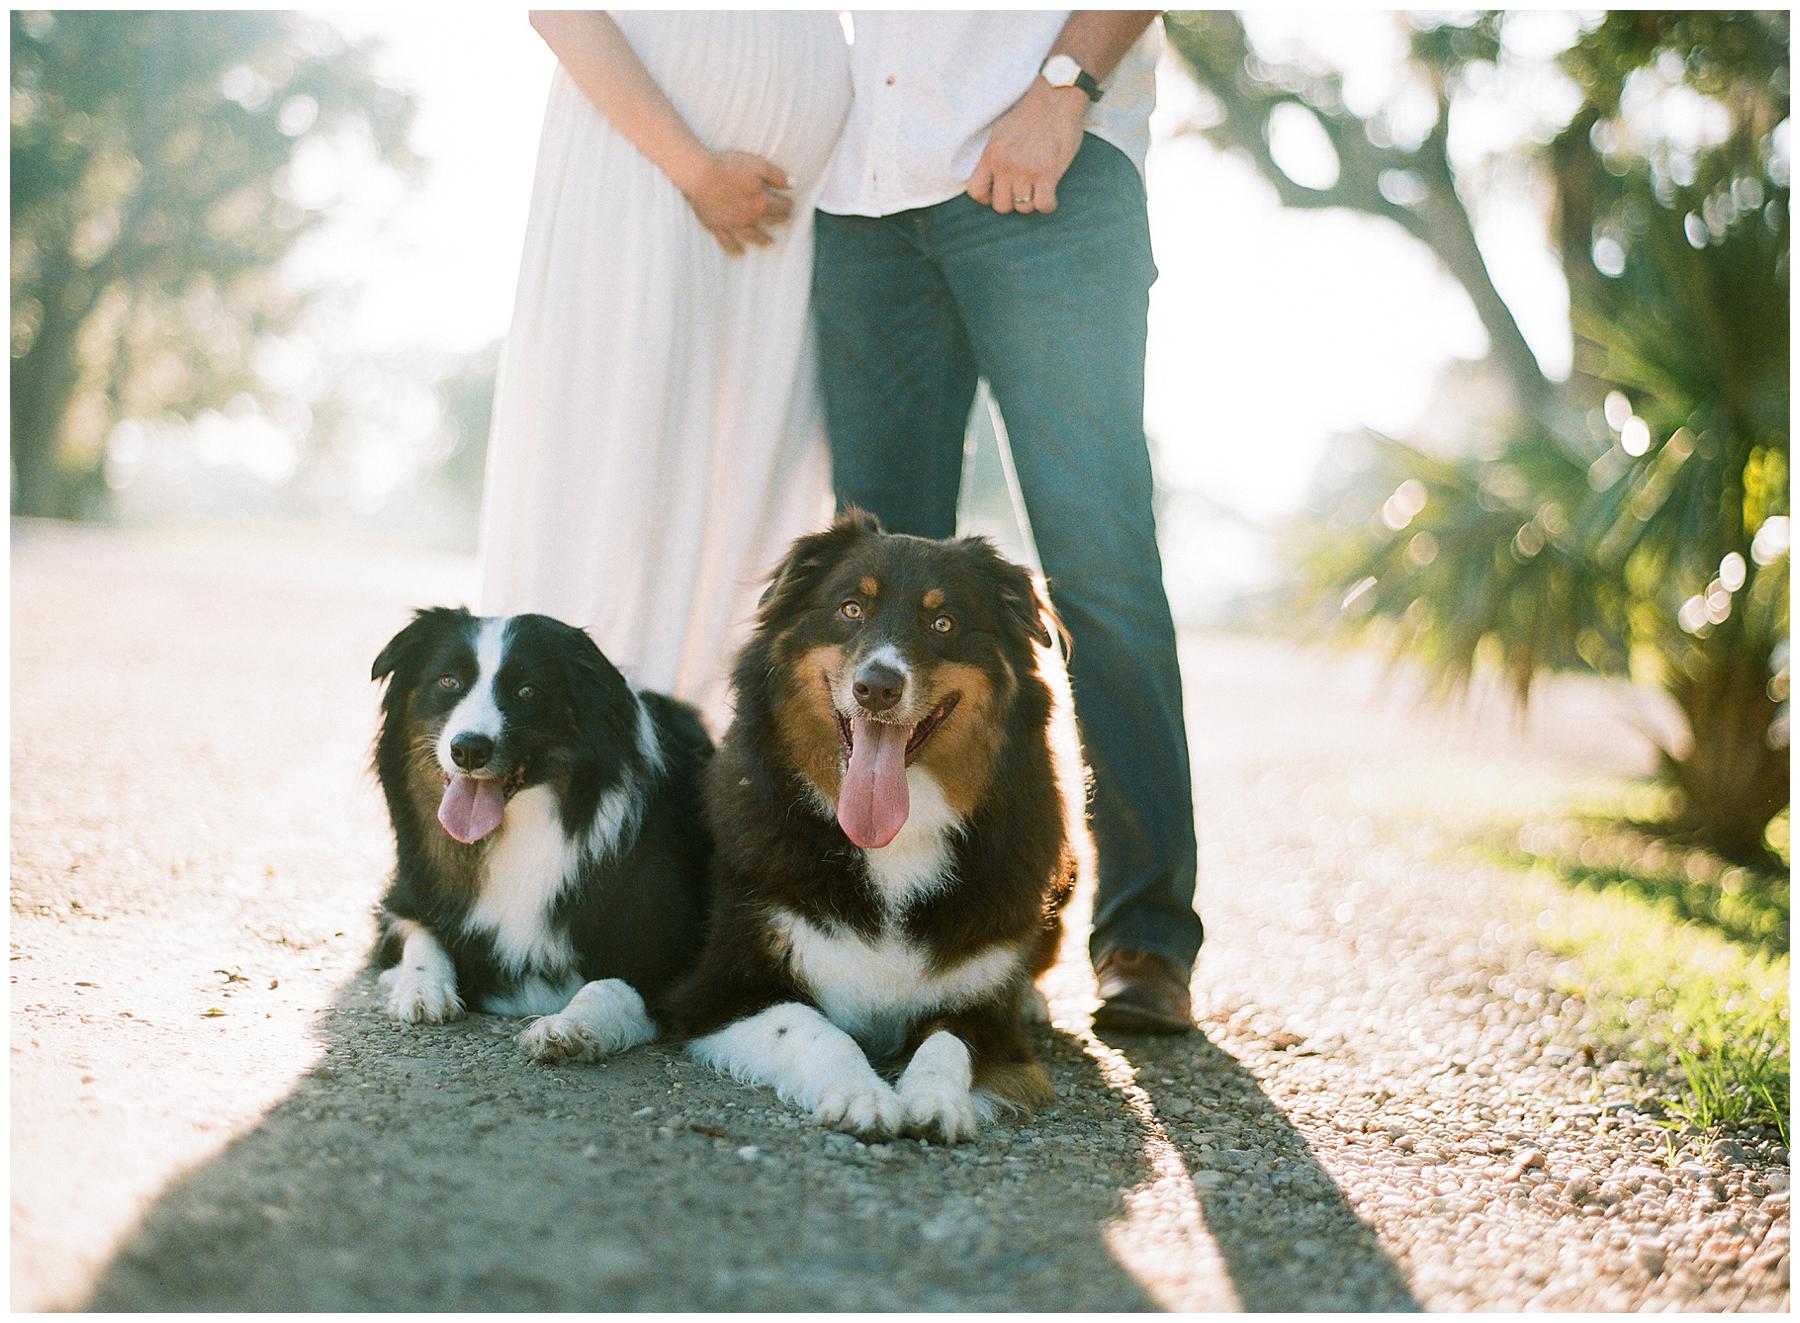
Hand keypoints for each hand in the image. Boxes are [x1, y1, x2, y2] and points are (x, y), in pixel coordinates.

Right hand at [677, 150, 793, 254]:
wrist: (699, 174)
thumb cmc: (728, 166)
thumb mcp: (757, 165)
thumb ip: (777, 176)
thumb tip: (794, 183)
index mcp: (761, 201)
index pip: (780, 206)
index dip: (787, 205)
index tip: (791, 205)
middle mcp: (749, 216)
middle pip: (769, 220)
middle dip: (779, 220)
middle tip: (785, 220)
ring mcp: (733, 224)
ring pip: (751, 235)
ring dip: (762, 240)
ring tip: (770, 244)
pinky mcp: (717, 226)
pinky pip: (727, 241)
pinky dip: (734, 248)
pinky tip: (739, 253)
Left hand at [964, 79, 1087, 215]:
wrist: (1056, 98)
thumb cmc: (1031, 115)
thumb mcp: (1001, 133)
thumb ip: (993, 156)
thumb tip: (989, 175)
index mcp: (991, 155)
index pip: (975, 192)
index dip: (987, 197)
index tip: (999, 191)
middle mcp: (1005, 165)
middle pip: (1001, 206)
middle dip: (1012, 202)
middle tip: (1023, 189)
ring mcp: (1026, 171)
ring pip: (1023, 208)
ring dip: (1032, 202)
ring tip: (1039, 187)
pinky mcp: (1047, 174)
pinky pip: (1043, 206)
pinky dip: (1048, 204)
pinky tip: (1051, 194)